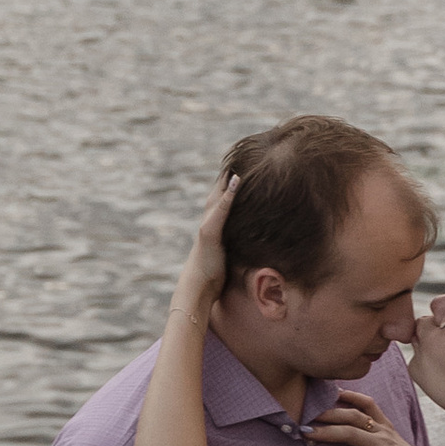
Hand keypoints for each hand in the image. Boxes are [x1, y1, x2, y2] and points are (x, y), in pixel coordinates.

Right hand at [173, 172, 238, 316]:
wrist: (196, 289)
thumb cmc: (212, 277)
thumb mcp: (225, 259)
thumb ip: (232, 249)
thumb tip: (248, 247)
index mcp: (213, 227)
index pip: (221, 202)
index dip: (228, 186)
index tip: (238, 169)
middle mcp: (208, 223)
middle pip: (218, 194)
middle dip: (226, 176)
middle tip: (237, 156)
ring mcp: (208, 226)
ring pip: (218, 196)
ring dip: (226, 179)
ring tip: (236, 160)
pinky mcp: (210, 233)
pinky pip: (221, 210)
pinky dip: (228, 195)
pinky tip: (236, 181)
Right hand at [309, 393, 444, 445]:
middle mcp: (386, 441)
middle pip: (351, 432)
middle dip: (326, 432)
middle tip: (303, 433)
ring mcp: (386, 430)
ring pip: (357, 415)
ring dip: (334, 412)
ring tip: (311, 414)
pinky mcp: (387, 425)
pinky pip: (370, 405)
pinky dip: (353, 396)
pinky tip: (335, 391)